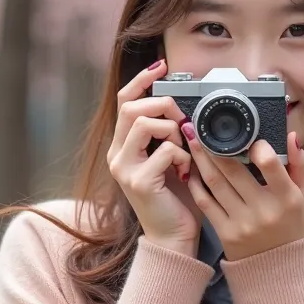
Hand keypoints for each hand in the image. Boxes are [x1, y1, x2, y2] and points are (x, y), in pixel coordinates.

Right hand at [107, 60, 202, 256]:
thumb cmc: (177, 199)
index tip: (161, 66)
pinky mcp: (139, 183)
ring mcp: (125, 169)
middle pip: (132, 108)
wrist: (174, 237)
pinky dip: (182, 156)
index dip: (141, 80)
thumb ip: (169, 134)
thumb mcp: (171, 159)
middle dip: (163, 106)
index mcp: (123, 146)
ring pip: (144, 124)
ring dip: (172, 130)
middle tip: (183, 121)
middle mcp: (117, 155)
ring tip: (184, 149)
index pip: (124, 101)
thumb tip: (182, 106)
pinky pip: (164, 151)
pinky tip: (186, 171)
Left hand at [183, 129, 303, 260]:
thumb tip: (290, 135)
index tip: (248, 135)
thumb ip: (300, 165)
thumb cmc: (293, 226)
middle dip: (214, 145)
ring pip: (215, 183)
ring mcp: (241, 223)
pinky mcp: (225, 233)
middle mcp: (263, 211)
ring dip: (200, 159)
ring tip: (192, 140)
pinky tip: (192, 169)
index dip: (257, 147)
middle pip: (233, 171)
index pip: (270, 166)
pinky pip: (205, 203)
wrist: (279, 270)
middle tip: (200, 126)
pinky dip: (196, 184)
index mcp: (287, 199)